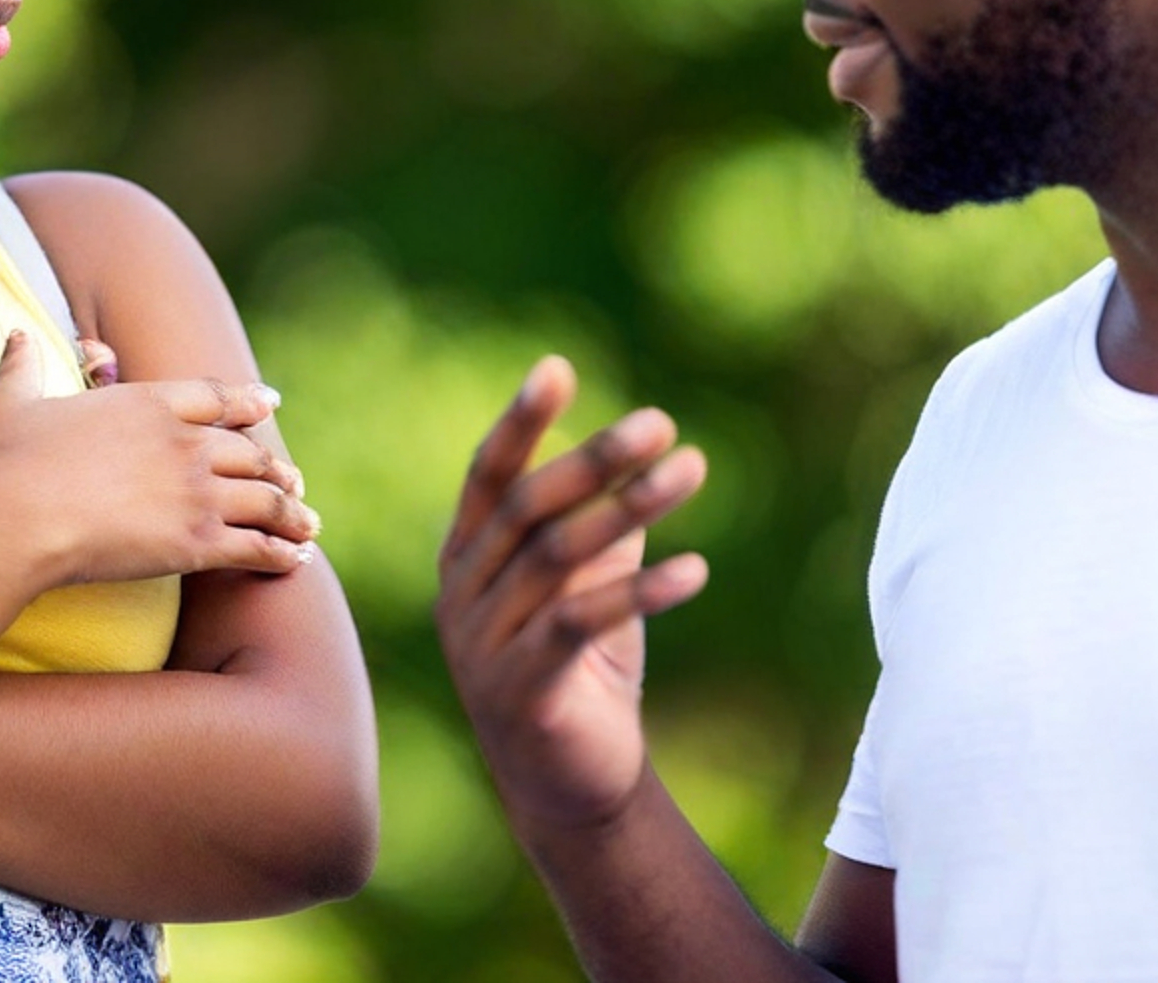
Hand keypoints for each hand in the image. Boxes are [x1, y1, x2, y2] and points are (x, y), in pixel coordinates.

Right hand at [0, 330, 317, 585]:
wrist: (19, 515)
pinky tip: (295, 561)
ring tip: (307, 526)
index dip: (248, 401)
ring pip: (264, 499)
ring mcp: (196, 491)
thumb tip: (17, 333)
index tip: (270, 404)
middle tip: (292, 480)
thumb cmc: (10, 461)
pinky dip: (281, 553)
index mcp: (149, 403)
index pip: (215, 397)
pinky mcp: (197, 540)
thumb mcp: (14, 401)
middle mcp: (185, 442)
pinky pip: (256, 546)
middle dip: (274, 468)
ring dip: (290, 513)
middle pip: (249, 452)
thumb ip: (22, 365)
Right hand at [435, 356, 709, 833]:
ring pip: (555, 558)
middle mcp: (462, 594)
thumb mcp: (590, 587)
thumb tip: (642, 454)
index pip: (488, 475)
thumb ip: (602, 528)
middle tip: (660, 422)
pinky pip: (579, 624)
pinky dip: (640, 591)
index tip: (558, 368)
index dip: (521, 422)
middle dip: (594, 459)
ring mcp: (482, 645)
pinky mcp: (521, 691)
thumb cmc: (578, 673)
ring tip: (692, 471)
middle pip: (527, 508)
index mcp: (467, 559)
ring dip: (630, 510)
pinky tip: (696, 567)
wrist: (570, 789)